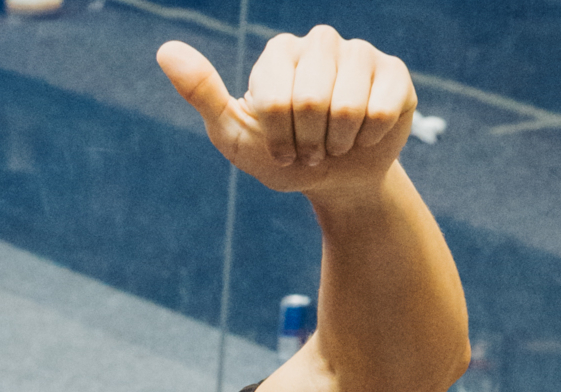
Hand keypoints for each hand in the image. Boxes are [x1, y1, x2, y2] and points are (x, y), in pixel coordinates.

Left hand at [157, 26, 415, 199]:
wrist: (334, 179)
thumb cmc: (279, 154)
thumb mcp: (232, 132)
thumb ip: (201, 91)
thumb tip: (165, 49)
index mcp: (278, 53)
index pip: (275, 101)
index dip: (278, 139)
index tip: (279, 146)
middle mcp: (319, 43)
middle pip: (312, 102)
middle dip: (307, 142)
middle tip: (308, 148)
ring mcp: (360, 53)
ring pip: (350, 107)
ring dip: (337, 143)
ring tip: (332, 142)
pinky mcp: (395, 72)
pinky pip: (382, 110)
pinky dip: (368, 138)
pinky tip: (363, 136)